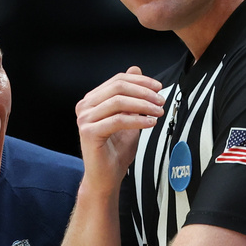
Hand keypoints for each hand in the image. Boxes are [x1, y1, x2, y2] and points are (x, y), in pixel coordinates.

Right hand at [75, 66, 163, 191]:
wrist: (106, 176)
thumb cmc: (116, 150)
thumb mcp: (128, 117)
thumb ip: (131, 96)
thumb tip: (135, 68)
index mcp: (92, 100)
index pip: (118, 80)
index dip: (140, 81)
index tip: (158, 87)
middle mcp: (85, 106)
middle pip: (118, 88)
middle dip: (144, 92)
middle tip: (161, 100)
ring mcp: (84, 119)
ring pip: (119, 102)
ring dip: (143, 105)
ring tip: (158, 112)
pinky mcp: (89, 132)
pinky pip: (118, 120)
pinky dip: (137, 120)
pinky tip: (150, 123)